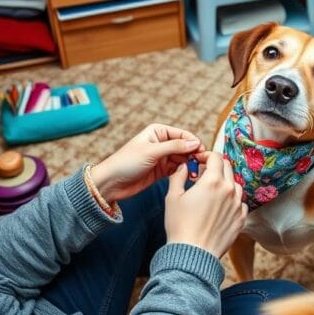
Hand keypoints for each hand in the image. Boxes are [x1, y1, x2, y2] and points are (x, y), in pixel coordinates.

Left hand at [90, 124, 207, 203]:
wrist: (111, 182)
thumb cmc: (126, 162)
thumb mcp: (152, 151)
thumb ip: (175, 147)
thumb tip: (195, 142)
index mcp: (158, 132)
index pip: (183, 134)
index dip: (194, 142)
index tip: (202, 152)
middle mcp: (162, 143)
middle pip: (185, 147)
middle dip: (194, 155)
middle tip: (202, 164)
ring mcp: (162, 157)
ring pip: (183, 159)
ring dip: (191, 165)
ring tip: (197, 172)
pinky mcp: (161, 171)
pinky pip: (178, 170)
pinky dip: (184, 172)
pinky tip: (189, 177)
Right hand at [165, 152, 247, 258]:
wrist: (193, 254)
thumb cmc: (180, 226)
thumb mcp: (173, 197)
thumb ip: (179, 176)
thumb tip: (184, 167)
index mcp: (213, 181)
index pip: (216, 157)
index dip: (207, 155)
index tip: (200, 160)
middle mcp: (229, 190)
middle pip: (227, 168)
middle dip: (216, 166)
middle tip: (204, 174)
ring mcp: (237, 204)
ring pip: (235, 184)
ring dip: (225, 183)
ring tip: (212, 192)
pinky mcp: (241, 218)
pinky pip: (240, 202)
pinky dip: (232, 200)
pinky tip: (221, 207)